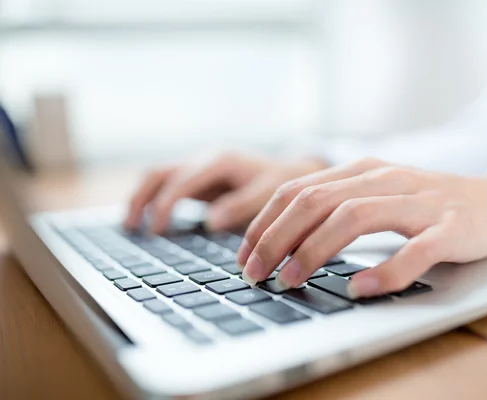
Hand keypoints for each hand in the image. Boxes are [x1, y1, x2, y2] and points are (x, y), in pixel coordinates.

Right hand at [124, 152, 327, 232]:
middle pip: (160, 173)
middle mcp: (205, 160)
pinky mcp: (199, 179)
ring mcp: (200, 168)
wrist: (293, 172)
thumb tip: (210, 222)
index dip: (165, 204)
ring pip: (159, 177)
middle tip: (131, 227)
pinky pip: (168, 186)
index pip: (181, 180)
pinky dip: (154, 200)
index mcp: (220, 161)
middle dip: (142, 198)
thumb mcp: (268, 193)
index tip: (156, 231)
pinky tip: (148, 221)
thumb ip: (240, 206)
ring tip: (130, 225)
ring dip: (142, 197)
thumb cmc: (282, 183)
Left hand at [237, 157, 486, 297]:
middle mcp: (384, 179)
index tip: (244, 256)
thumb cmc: (427, 204)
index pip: (297, 190)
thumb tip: (281, 241)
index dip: (264, 223)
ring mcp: (419, 202)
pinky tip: (360, 289)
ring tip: (292, 279)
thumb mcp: (376, 195)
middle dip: (276, 238)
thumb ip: (336, 207)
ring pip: (355, 217)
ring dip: (315, 251)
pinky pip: (415, 250)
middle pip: (316, 201)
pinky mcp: (450, 228)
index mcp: (361, 170)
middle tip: (256, 273)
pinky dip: (385, 270)